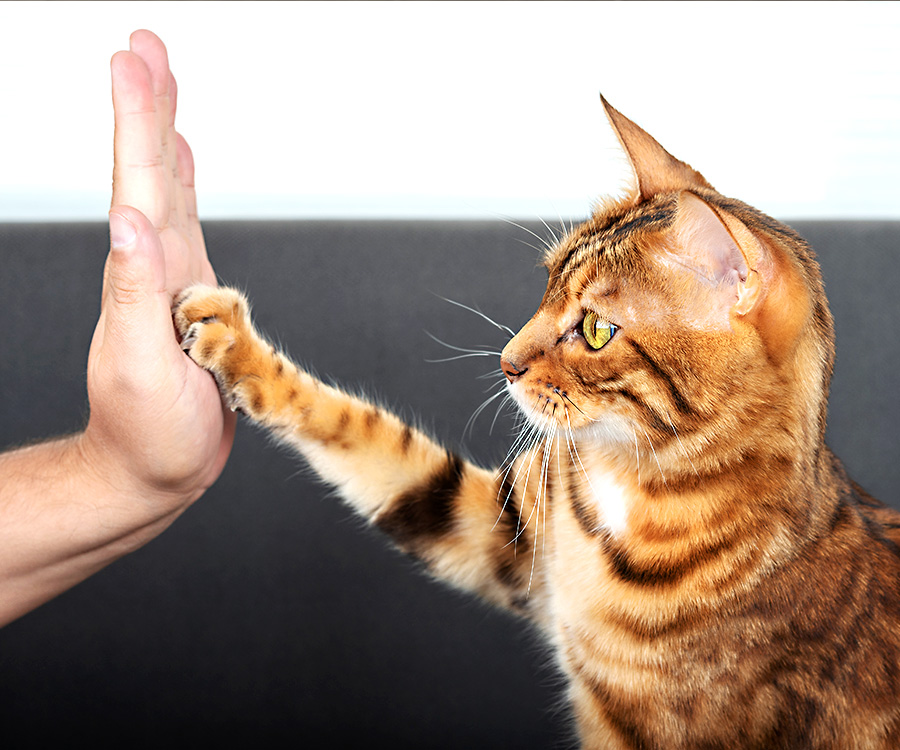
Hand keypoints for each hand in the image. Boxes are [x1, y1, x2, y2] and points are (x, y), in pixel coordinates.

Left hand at [79, 30, 234, 505]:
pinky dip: (181, 186)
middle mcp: (154, 268)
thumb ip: (133, 294)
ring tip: (161, 84)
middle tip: (146, 45)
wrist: (152, 470)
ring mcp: (172, 281)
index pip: (134, 184)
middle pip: (146, 172)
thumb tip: (129, 222)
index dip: (136, 121)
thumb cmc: (148, 436)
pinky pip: (187, 227)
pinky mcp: (193, 299)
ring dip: (160, 133)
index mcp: (142, 277)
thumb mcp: (141, 370)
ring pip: (165, 191)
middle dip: (147, 105)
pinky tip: (179, 163)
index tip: (134, 61)